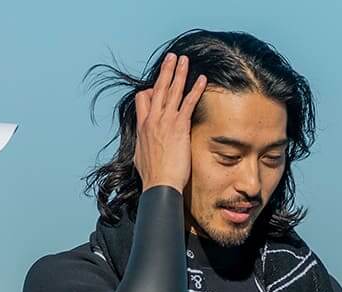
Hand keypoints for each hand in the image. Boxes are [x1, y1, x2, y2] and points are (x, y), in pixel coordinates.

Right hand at [133, 52, 207, 193]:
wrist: (159, 185)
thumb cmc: (152, 176)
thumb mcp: (139, 157)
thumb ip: (142, 145)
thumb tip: (142, 146)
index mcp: (142, 127)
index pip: (143, 99)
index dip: (150, 91)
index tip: (156, 88)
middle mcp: (153, 120)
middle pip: (158, 88)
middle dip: (165, 71)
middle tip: (171, 57)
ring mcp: (166, 122)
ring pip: (173, 90)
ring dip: (179, 72)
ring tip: (184, 59)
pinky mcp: (179, 127)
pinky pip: (188, 102)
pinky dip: (195, 89)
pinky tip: (202, 79)